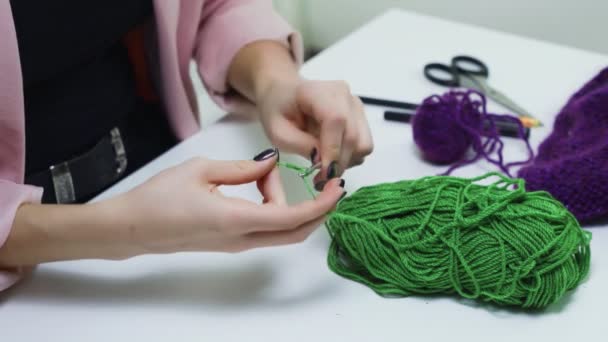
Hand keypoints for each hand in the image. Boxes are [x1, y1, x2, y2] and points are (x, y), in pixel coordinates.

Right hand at [111, 149, 344, 253]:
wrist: (132, 227)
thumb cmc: (159, 197)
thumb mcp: (201, 170)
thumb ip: (243, 168)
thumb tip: (271, 163)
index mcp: (236, 219)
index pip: (292, 217)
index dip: (320, 205)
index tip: (337, 188)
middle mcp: (242, 239)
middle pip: (296, 233)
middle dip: (319, 211)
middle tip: (328, 185)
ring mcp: (237, 245)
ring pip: (281, 230)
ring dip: (288, 203)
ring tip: (264, 173)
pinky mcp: (231, 243)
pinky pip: (265, 229)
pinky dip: (275, 209)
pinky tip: (260, 186)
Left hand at [256, 78, 372, 187]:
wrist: (284, 93)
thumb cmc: (278, 110)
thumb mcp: (278, 132)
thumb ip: (301, 146)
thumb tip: (324, 162)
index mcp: (318, 92)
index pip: (336, 120)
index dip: (333, 150)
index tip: (322, 174)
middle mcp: (344, 95)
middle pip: (353, 136)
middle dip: (338, 163)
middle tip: (319, 179)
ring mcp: (355, 105)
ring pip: (363, 144)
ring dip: (345, 161)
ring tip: (324, 165)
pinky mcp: (360, 116)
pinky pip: (363, 144)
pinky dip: (349, 156)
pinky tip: (330, 155)